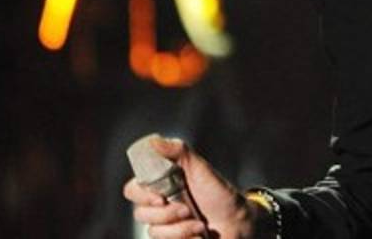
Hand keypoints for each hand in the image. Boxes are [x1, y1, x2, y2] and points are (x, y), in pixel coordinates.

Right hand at [122, 136, 261, 238]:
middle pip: (140, 214)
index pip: (133, 190)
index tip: (158, 197)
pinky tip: (199, 235)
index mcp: (162, 186)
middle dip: (166, 214)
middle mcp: (160, 207)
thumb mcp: (201, 168)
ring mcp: (166, 227)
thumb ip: (178, 152)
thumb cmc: (220, 194)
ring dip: (179, 229)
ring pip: (153, 232)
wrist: (239, 222)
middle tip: (187, 209)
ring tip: (199, 224)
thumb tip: (154, 141)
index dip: (140, 194)